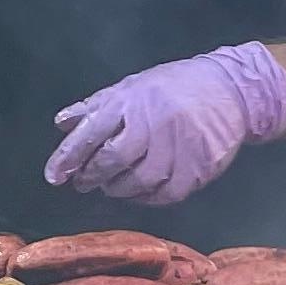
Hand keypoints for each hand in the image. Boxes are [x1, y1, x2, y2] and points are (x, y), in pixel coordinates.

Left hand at [44, 43, 285, 207]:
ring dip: (118, 189)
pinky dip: (147, 197)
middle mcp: (153, 122)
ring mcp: (178, 146)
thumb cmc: (173, 87)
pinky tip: (140, 191)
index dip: (68, 157)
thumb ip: (96, 107)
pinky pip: (165, 194)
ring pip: (138, 181)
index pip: (91, 132)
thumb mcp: (132, 87)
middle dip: (92, 176)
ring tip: (112, 185)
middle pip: (113, 160)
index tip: (54, 176)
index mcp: (132, 100)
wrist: (231, 90)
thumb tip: (62, 123)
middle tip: (84, 182)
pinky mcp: (199, 166)